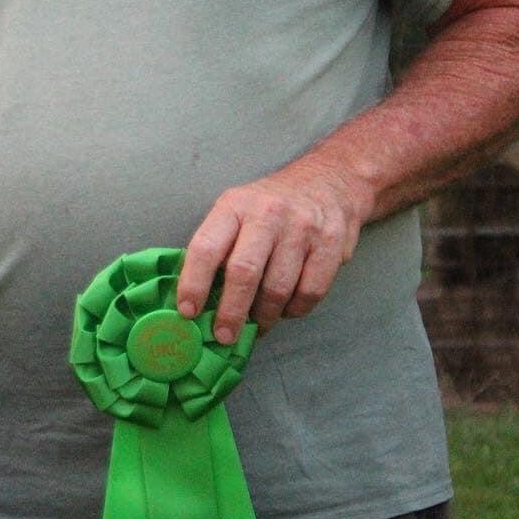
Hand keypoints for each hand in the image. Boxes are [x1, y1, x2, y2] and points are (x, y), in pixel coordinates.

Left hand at [175, 161, 372, 343]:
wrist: (328, 182)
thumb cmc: (269, 205)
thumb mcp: (236, 210)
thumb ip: (218, 246)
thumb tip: (196, 297)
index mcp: (234, 205)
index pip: (206, 247)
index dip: (193, 283)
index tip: (188, 312)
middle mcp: (267, 214)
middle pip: (244, 272)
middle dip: (230, 312)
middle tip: (223, 336)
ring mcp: (301, 229)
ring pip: (278, 289)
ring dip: (263, 316)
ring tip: (255, 324)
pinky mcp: (331, 245)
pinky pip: (310, 292)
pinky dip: (294, 310)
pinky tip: (285, 310)